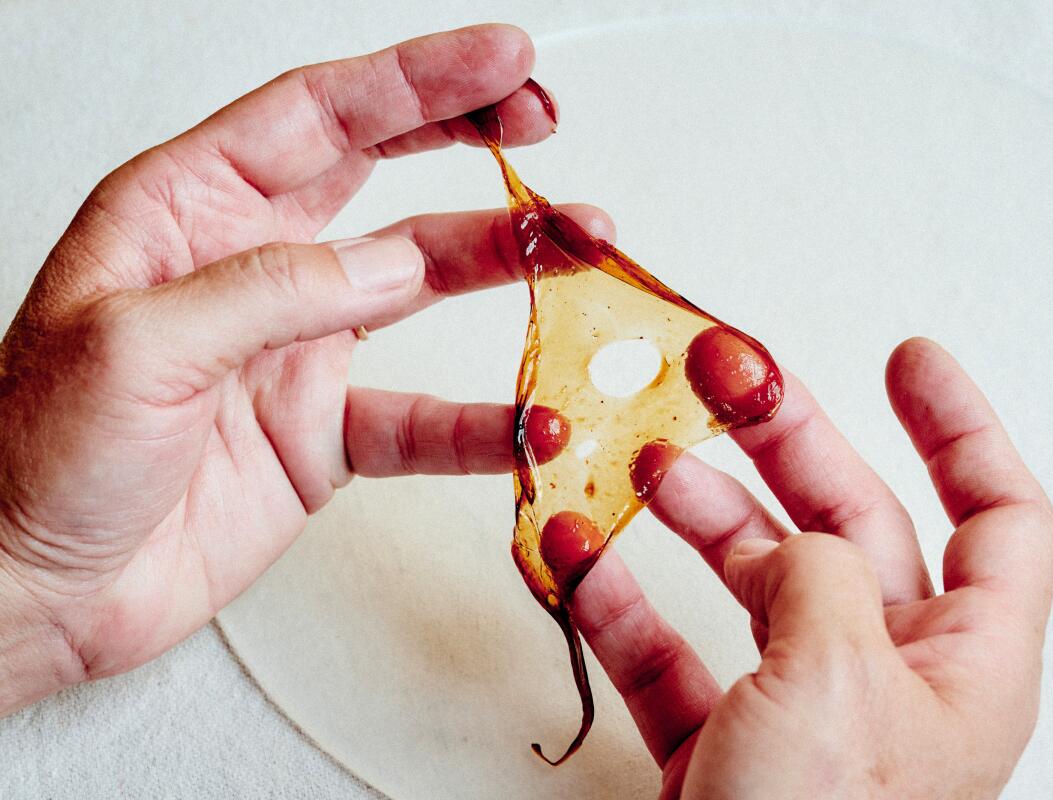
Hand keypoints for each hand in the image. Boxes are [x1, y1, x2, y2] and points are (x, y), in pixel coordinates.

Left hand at [0, 24, 611, 713]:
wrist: (33, 589)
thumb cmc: (34, 456)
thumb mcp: (133, 346)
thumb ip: (272, 293)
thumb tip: (390, 263)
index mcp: (188, 211)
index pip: (320, 115)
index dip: (419, 82)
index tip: (503, 61)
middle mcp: (252, 267)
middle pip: (383, 176)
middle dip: (472, 141)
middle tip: (545, 120)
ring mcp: (295, 349)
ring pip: (421, 285)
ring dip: (502, 263)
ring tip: (578, 248)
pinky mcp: (321, 431)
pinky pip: (421, 418)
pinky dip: (481, 425)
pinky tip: (531, 422)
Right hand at [570, 337, 1052, 798]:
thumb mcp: (837, 679)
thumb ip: (819, 575)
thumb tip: (784, 540)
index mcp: (964, 669)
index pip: (1000, 518)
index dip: (961, 427)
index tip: (908, 359)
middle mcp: (889, 686)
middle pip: (851, 526)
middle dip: (788, 447)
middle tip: (730, 382)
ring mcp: (799, 717)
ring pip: (751, 582)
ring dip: (694, 515)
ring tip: (642, 461)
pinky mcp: (719, 752)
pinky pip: (671, 653)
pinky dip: (623, 601)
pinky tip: (583, 554)